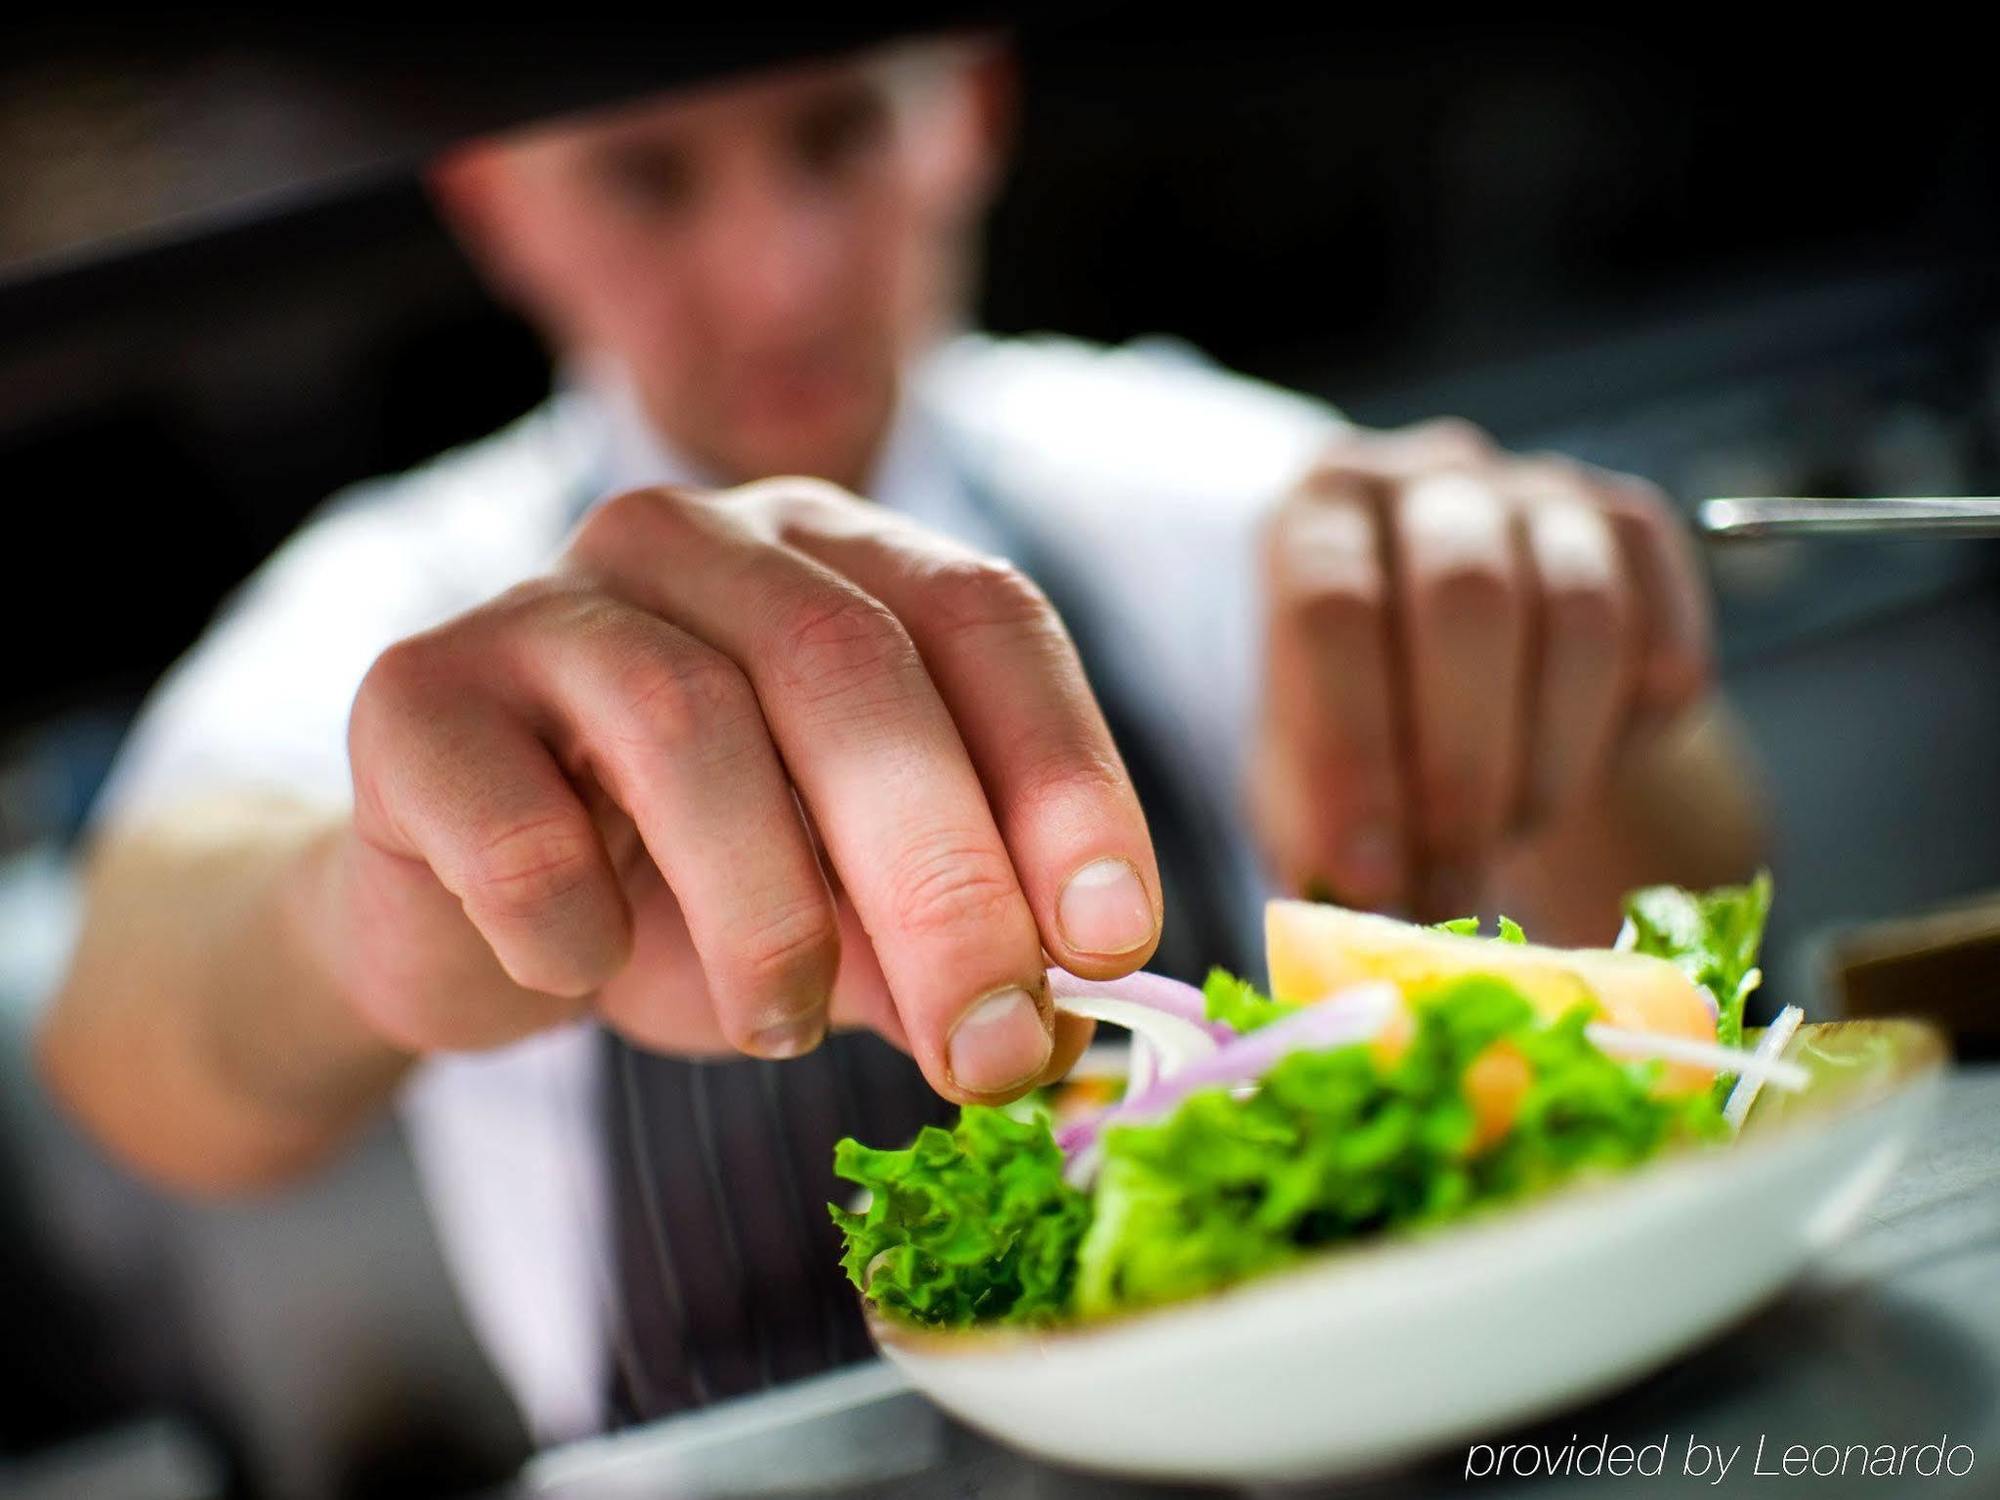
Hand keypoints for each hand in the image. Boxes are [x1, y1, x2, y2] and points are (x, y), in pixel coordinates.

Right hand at [320, 480, 1160, 1100]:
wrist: (464, 911)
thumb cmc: (693, 893)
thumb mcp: (855, 918)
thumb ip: (955, 945)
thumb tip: (1058, 1028)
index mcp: (840, 559)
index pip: (984, 619)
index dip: (1064, 777)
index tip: (1112, 944)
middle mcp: (703, 541)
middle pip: (847, 666)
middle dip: (941, 876)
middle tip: (989, 1047)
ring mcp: (550, 602)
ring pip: (688, 725)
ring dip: (767, 915)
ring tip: (785, 1025)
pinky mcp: (417, 692)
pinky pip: (514, 819)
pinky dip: (573, 925)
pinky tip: (584, 971)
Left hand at [1250, 420, 1709, 918]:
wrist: (1476, 676)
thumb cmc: (1368, 732)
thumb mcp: (1309, 779)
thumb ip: (1320, 836)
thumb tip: (1353, 923)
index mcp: (1319, 515)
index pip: (1334, 608)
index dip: (1355, 751)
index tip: (1368, 874)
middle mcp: (1431, 474)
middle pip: (1467, 597)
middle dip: (1464, 767)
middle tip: (1454, 885)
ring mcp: (1545, 488)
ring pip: (1580, 614)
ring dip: (1550, 758)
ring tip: (1510, 833)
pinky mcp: (1640, 526)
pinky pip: (1666, 636)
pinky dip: (1632, 729)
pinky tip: (1584, 768)